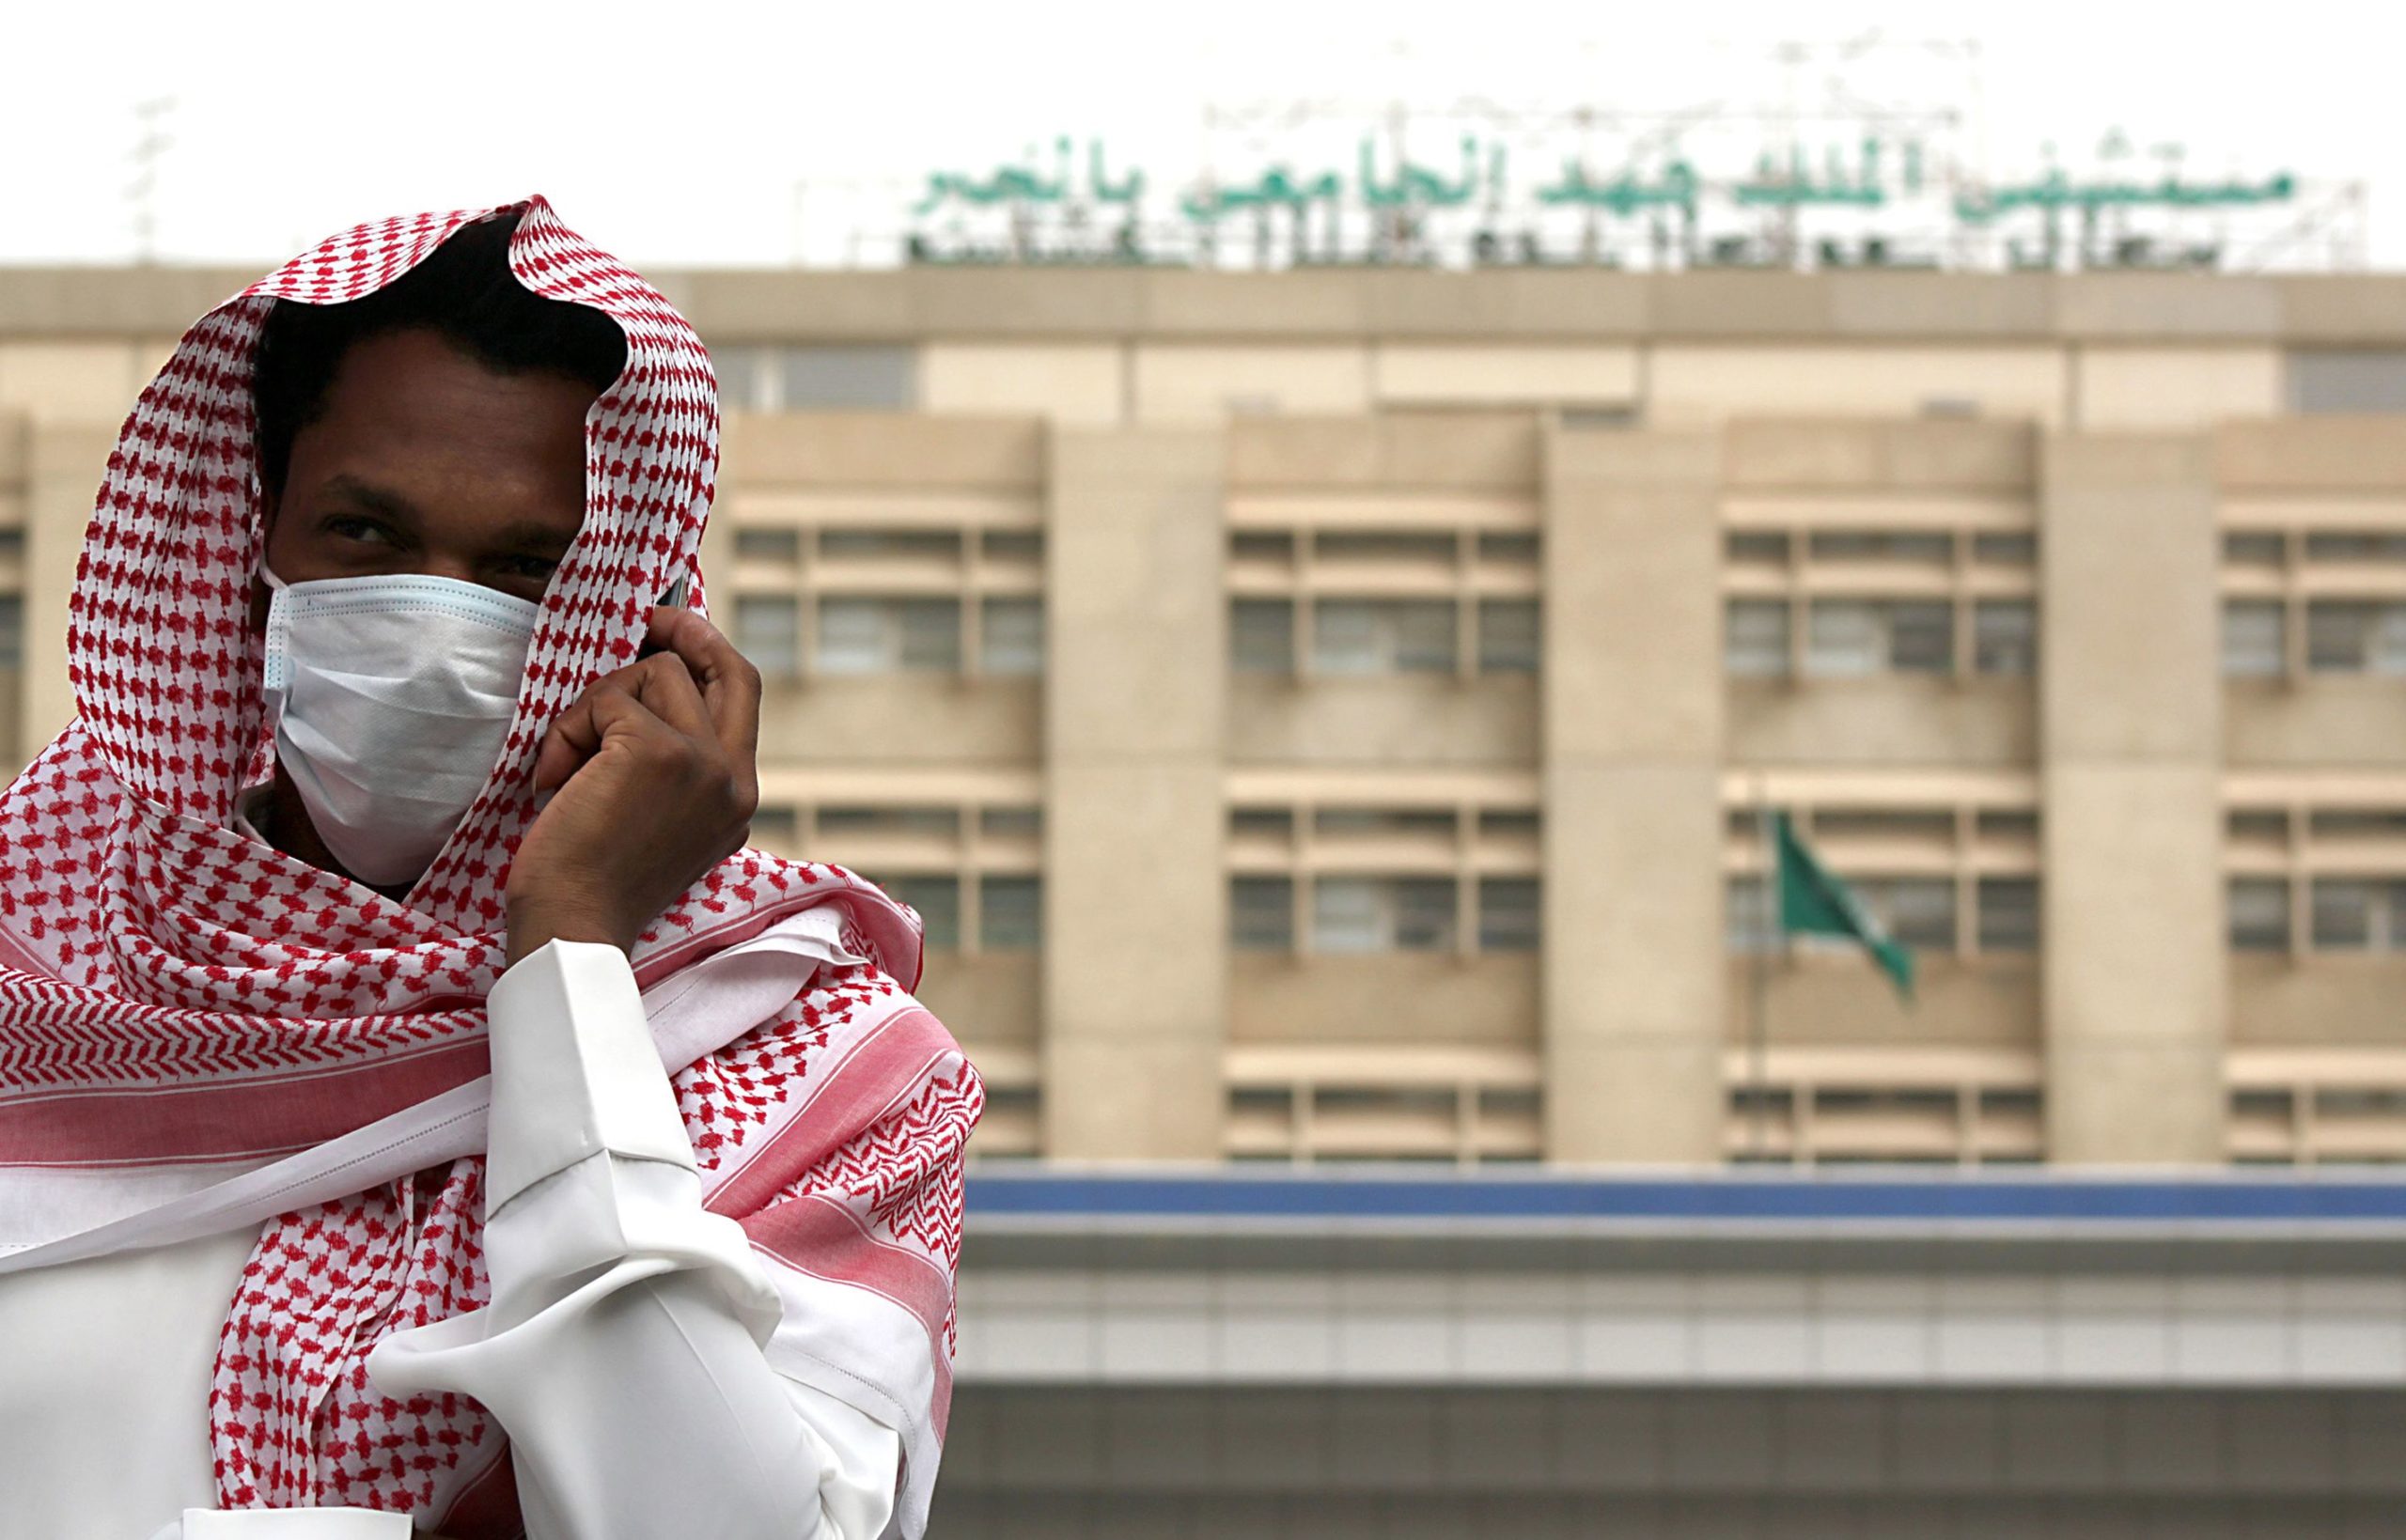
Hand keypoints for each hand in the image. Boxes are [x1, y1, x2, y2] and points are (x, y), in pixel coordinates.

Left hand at [504, 607, 761, 966]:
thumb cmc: (595, 884)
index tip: (672, 631)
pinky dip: (567, 730)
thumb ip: (676, 767)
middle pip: (724, 666)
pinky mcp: (657, 751)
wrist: (573, 929)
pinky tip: (553, 781)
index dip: (710, 652)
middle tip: (642, 622)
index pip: (743, 697)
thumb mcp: (660, 822)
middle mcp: (735, 777)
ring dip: (597, 705)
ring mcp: (702, 762)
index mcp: (738, 797)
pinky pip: (606, 699)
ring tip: (568, 764)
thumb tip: (647, 685)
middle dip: (683, 628)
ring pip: (654, 673)